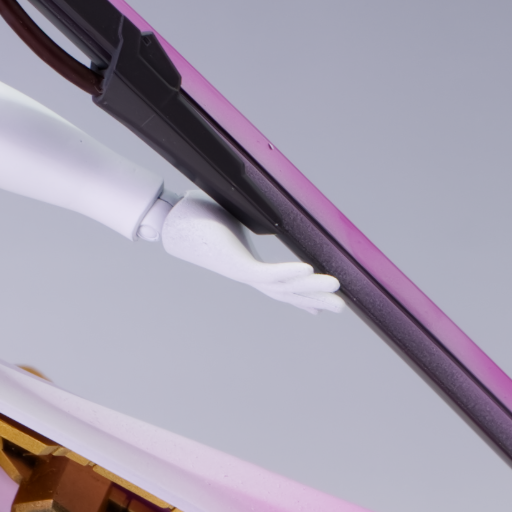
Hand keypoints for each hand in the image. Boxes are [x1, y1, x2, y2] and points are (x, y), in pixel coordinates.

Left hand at [157, 193, 343, 312]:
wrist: (170, 218)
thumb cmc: (195, 214)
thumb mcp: (233, 216)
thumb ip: (247, 217)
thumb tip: (252, 202)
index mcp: (245, 264)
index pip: (277, 284)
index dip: (299, 295)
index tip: (317, 308)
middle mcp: (244, 272)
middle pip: (286, 293)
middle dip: (314, 300)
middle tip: (341, 309)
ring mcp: (240, 271)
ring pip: (282, 286)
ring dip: (310, 290)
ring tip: (337, 293)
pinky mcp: (234, 265)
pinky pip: (266, 273)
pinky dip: (288, 272)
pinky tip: (310, 272)